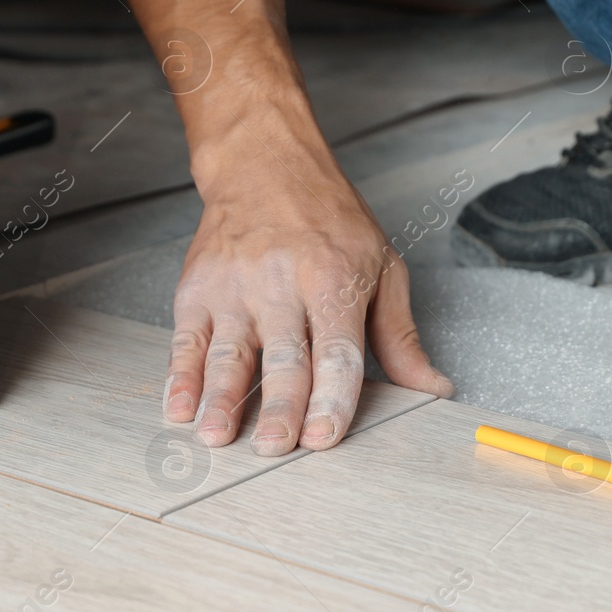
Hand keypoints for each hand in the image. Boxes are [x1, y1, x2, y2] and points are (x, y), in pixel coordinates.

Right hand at [164, 115, 453, 455]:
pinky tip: (180, 407)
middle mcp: (282, 283)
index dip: (332, 397)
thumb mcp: (381, 267)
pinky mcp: (198, 288)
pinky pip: (187, 339)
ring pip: (230, 352)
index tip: (325, 436)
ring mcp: (235, 286)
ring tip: (218, 437)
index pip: (336, 349)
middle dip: (280, 406)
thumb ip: (400, 337)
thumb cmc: (329, 219)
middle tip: (276, 448)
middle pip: (283, 355)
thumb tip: (431, 388)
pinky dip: (181, 376)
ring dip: (222, 398)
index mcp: (334, 278)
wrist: (264, 163)